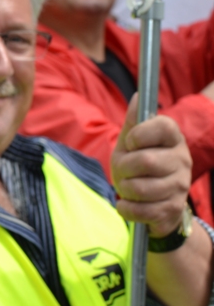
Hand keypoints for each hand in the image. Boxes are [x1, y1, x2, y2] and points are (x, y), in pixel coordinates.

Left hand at [111, 95, 191, 236]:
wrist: (150, 201)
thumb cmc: (137, 164)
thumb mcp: (131, 141)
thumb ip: (133, 121)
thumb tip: (138, 96)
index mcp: (173, 138)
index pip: (163, 126)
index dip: (139, 135)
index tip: (131, 143)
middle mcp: (182, 160)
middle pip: (145, 161)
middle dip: (124, 167)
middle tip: (124, 170)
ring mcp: (180, 185)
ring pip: (140, 188)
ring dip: (124, 189)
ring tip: (128, 186)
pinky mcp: (172, 209)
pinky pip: (141, 210)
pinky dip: (126, 208)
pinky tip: (127, 204)